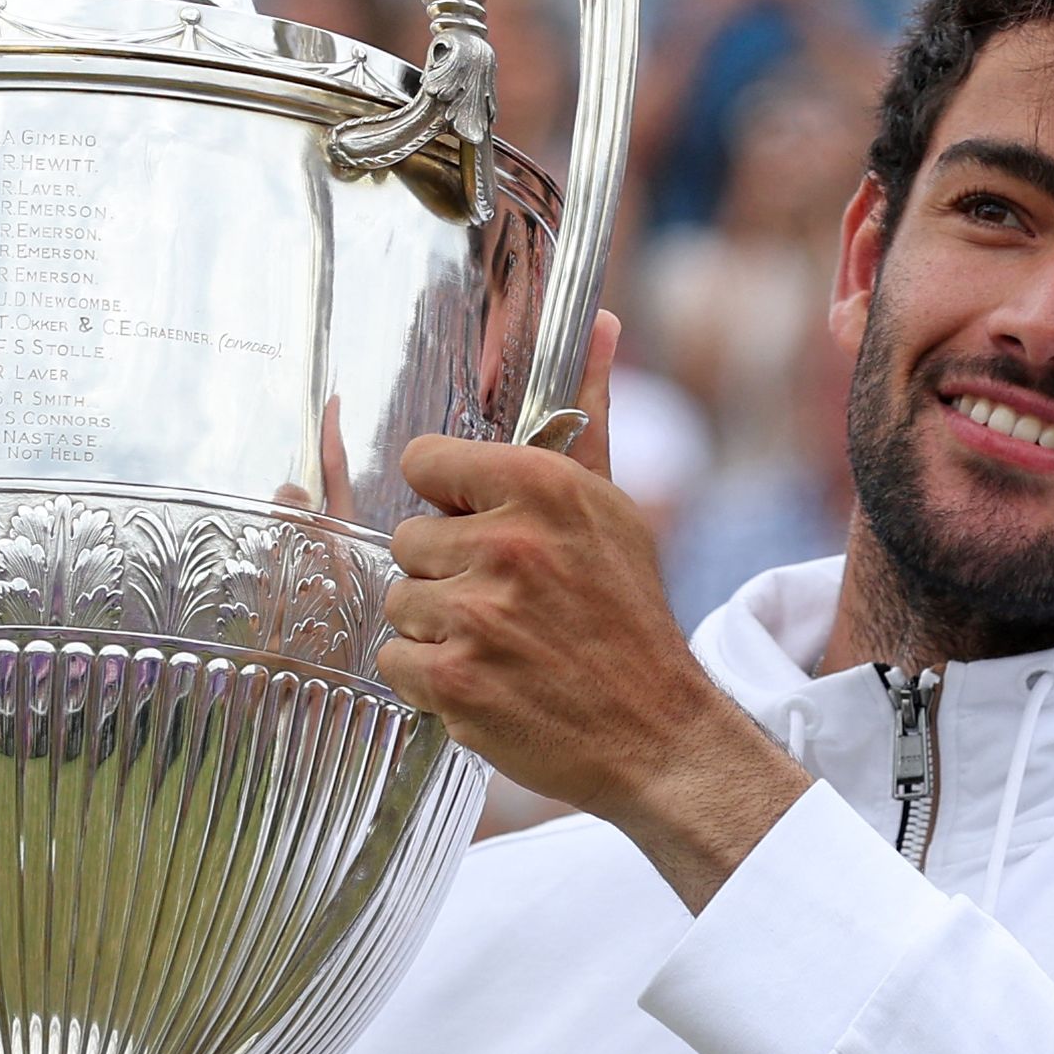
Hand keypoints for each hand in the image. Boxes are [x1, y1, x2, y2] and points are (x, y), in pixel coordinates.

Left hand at [378, 315, 809, 908]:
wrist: (659, 734)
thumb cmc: (629, 618)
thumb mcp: (614, 508)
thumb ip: (588, 418)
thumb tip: (601, 320)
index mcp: (543, 488)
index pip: (424, 464)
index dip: (449, 504)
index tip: (480, 531)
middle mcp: (508, 544)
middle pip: (408, 540)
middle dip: (446, 575)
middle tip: (507, 606)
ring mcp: (477, 615)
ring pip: (398, 603)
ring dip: (436, 631)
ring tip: (500, 648)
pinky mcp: (454, 682)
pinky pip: (393, 662)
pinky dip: (428, 682)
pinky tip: (485, 684)